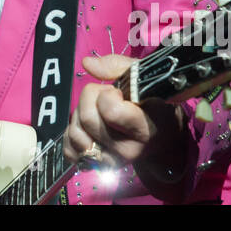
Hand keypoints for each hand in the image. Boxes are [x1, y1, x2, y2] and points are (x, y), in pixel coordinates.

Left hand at [63, 54, 187, 176]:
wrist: (161, 134)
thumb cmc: (153, 102)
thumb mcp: (144, 78)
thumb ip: (116, 66)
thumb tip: (87, 64)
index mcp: (145, 128)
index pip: (110, 110)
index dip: (108, 94)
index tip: (119, 93)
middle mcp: (128, 150)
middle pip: (88, 119)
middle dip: (91, 99)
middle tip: (107, 98)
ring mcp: (112, 162)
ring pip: (75, 133)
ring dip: (80, 115)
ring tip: (99, 112)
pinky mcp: (96, 166)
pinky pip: (69, 150)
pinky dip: (73, 134)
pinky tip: (88, 127)